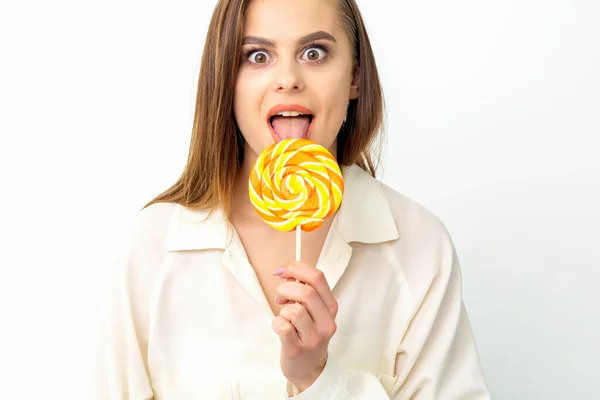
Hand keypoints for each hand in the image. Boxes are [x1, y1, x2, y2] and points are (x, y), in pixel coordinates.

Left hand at [271, 262, 338, 392]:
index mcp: (331, 307)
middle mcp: (326, 322)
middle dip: (285, 289)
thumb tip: (287, 273)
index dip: (296, 269)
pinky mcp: (298, 349)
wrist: (309, 368)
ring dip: (282, 310)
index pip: (318, 277)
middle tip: (280, 297)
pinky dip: (276, 323)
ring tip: (284, 317)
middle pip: (305, 292)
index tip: (282, 271)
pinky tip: (280, 328)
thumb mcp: (313, 310)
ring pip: (294, 310)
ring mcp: (314, 337)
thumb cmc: (308, 333)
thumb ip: (304, 290)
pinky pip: (282, 326)